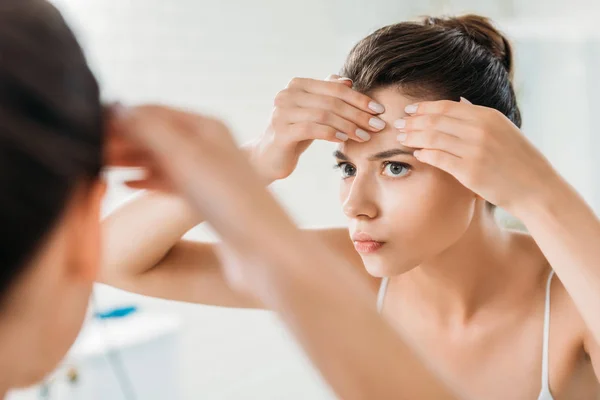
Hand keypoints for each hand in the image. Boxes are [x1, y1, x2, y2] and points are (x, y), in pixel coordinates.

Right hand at [105, 104, 302, 289]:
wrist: (264, 251)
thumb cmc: (230, 202)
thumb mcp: (186, 158)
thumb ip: (150, 131)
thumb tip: (118, 108)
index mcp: (207, 128)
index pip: (154, 111)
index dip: (121, 117)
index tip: (89, 125)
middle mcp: (209, 146)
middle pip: (156, 134)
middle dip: (122, 139)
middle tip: (88, 149)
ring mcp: (208, 174)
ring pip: (161, 159)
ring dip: (131, 159)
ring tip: (99, 165)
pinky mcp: (207, 200)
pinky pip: (171, 182)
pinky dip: (149, 179)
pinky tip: (129, 184)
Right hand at [249, 75, 385, 181]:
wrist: (268, 157)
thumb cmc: (294, 133)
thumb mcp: (313, 112)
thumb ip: (327, 95)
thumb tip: (348, 81)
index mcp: (297, 85)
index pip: (334, 88)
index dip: (359, 98)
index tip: (379, 110)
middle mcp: (287, 94)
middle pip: (332, 101)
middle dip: (358, 113)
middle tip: (378, 125)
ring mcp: (282, 112)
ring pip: (324, 115)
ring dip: (349, 125)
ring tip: (365, 135)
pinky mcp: (281, 131)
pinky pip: (312, 129)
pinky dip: (332, 133)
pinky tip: (345, 140)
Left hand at [396, 98, 558, 215]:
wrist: (537, 189)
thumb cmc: (519, 161)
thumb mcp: (504, 130)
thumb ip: (480, 117)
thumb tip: (460, 102)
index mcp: (488, 116)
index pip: (446, 106)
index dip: (424, 107)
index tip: (409, 110)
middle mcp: (480, 129)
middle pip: (435, 120)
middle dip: (412, 121)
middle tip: (398, 125)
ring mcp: (474, 149)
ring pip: (432, 137)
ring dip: (413, 137)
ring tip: (401, 139)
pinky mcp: (469, 170)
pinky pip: (437, 158)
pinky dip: (424, 154)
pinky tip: (417, 155)